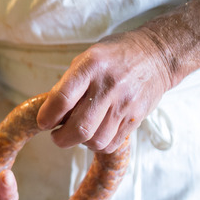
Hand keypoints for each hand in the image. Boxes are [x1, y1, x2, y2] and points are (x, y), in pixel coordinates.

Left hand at [36, 29, 173, 152]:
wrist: (156, 55)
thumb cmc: (114, 57)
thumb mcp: (86, 59)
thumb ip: (67, 85)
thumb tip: (49, 114)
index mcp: (91, 66)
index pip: (62, 100)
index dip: (47, 117)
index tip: (43, 123)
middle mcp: (109, 86)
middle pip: (80, 128)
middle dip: (61, 139)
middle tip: (57, 135)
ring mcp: (125, 104)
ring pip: (96, 141)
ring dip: (81, 143)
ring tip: (78, 132)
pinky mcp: (136, 118)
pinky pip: (111, 144)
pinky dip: (98, 144)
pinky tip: (95, 133)